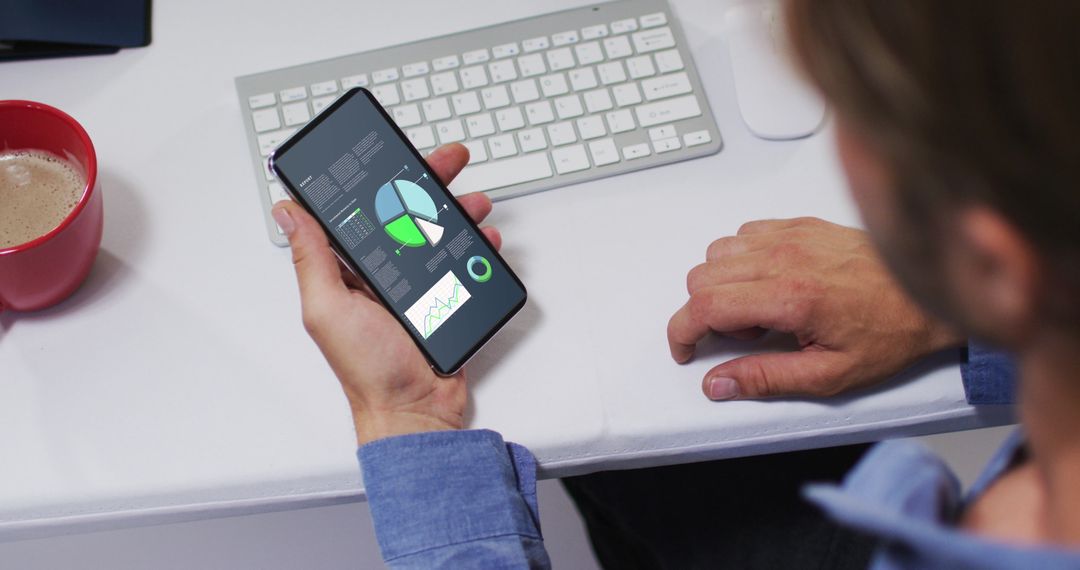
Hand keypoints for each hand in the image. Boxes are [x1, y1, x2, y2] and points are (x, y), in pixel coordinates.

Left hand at [271, 144, 499, 444]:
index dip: (376, 179)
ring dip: (458, 211)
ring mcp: (415, 283)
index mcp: (347, 270)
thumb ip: (311, 259)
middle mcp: (381, 272)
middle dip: (428, 182)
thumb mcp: (327, 310)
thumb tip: (287, 212)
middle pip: (405, 212)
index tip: (391, 154)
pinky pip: (462, 261)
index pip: (360, 210)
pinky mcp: (444, 297)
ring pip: (438, 231)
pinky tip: (484, 240)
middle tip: (449, 161)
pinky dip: (477, 246)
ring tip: (474, 203)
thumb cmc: (368, 371)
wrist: (416, 411)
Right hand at [667, 217, 962, 399]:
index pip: (704, 305)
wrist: (931, 294)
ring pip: (718, 252)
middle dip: (704, 313)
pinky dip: (742, 258)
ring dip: (722, 284)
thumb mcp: (829, 375)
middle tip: (742, 337)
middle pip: (702, 277)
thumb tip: (718, 383)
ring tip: (759, 310)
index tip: (685, 349)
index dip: (681, 332)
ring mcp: (792, 236)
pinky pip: (745, 233)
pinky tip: (770, 282)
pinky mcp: (801, 224)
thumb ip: (766, 378)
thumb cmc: (890, 333)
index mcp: (790, 297)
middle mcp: (785, 258)